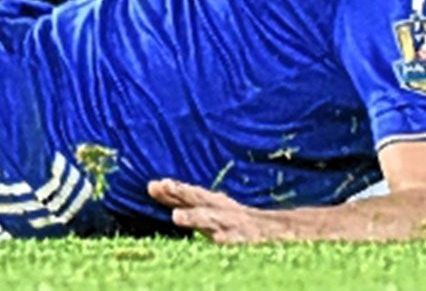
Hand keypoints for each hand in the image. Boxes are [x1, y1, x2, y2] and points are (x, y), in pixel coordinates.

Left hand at [148, 178, 274, 243]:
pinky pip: (233, 240)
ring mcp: (232, 224)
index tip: (154, 185)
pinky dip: (226, 239)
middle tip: (163, 187)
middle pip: (198, 200)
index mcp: (210, 202)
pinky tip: (217, 240)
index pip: (188, 194)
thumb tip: (151, 186)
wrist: (274, 230)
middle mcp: (219, 209)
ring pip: (211, 220)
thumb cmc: (231, 219)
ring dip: (195, 217)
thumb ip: (180, 200)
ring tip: (177, 217)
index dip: (172, 190)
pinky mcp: (244, 240)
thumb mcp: (206, 207)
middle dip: (180, 194)